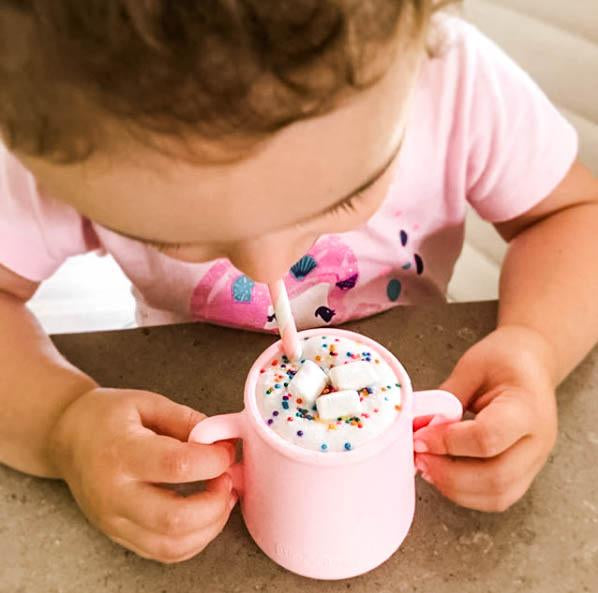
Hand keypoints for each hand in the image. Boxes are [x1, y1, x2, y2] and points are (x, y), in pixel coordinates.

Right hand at [48, 387, 236, 561]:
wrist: (67, 439)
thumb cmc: (106, 417)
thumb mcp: (146, 402)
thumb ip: (187, 420)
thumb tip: (223, 440)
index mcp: (121, 452)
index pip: (177, 466)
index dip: (213, 460)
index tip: (227, 449)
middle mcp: (114, 494)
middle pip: (175, 518)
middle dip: (216, 502)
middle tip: (228, 478)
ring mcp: (114, 521)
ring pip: (172, 546)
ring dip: (211, 525)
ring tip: (223, 497)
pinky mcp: (119, 536)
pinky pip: (164, 553)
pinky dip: (195, 540)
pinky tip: (206, 515)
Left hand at [413, 325, 557, 511]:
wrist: (534, 363)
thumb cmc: (504, 360)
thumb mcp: (471, 368)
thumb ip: (445, 400)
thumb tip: (415, 427)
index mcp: (527, 407)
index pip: (487, 437)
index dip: (447, 443)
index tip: (419, 437)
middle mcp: (538, 441)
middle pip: (496, 477)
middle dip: (448, 475)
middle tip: (418, 458)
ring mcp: (536, 461)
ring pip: (498, 496)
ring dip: (455, 489)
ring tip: (427, 467)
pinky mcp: (525, 473)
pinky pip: (498, 497)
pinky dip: (466, 493)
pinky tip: (443, 473)